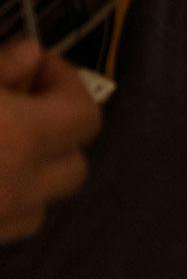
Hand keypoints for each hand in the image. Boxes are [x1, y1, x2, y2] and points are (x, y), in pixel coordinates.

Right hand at [0, 40, 100, 242]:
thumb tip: (33, 54)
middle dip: (57, 133)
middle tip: (20, 106)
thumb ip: (1, 66)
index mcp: (18, 136)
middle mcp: (16, 187)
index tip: (33, 66)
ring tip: (1, 145)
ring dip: (34, 175)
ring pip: (43, 204)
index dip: (64, 82)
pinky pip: (8, 228)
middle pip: (74, 164)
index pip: (84, 113)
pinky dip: (7, 204)